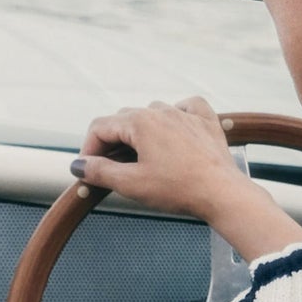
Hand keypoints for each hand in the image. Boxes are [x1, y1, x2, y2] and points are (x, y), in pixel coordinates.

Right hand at [70, 97, 301, 261]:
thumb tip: (78, 165)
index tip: (88, 170)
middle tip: (111, 168)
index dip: (88, 149)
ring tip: (140, 157)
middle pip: (123, 119)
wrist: (223, 194)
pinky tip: (172, 130)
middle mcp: (161, 111)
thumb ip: (100, 171)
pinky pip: (185, 107)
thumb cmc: (179, 189)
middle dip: (111, 142)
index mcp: (140, 122)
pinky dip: (174, 116)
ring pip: (151, 113)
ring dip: (140, 131)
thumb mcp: (131, 184)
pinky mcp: (205, 122)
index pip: (100, 127)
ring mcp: (185, 114)